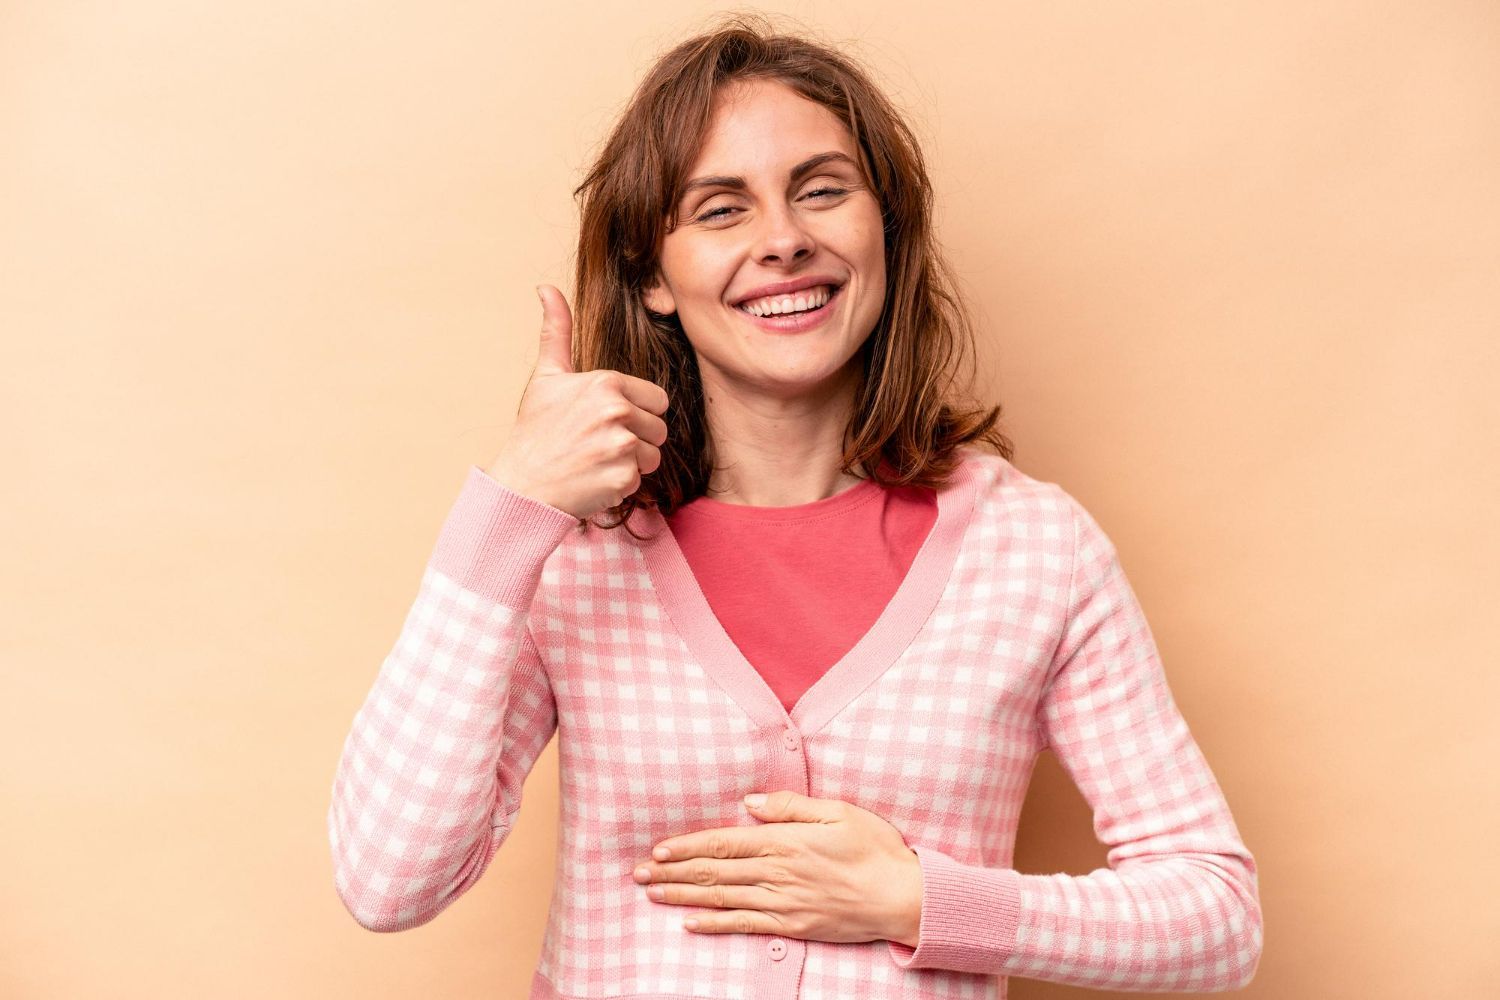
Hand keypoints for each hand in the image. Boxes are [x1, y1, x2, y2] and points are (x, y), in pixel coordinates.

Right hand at [485, 284, 670, 519]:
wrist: (523, 484)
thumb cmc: (536, 431)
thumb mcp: (547, 377)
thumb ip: (557, 331)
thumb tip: (546, 288)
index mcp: (606, 383)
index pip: (657, 399)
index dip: (636, 412)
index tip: (605, 421)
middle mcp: (617, 411)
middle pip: (659, 428)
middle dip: (636, 438)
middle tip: (599, 444)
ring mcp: (621, 445)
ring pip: (654, 455)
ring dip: (631, 462)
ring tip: (597, 461)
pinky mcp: (623, 478)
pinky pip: (641, 480)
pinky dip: (620, 484)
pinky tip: (594, 479)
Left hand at [631, 790, 923, 946]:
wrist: (902, 897)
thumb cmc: (875, 848)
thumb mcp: (838, 812)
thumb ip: (791, 806)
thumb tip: (750, 803)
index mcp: (785, 841)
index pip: (724, 843)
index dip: (688, 846)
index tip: (658, 848)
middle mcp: (778, 872)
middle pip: (714, 871)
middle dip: (673, 871)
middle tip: (638, 873)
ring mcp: (783, 902)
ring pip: (722, 898)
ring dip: (684, 896)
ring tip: (653, 893)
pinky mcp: (791, 926)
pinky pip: (745, 925)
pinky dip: (715, 924)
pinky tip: (690, 924)